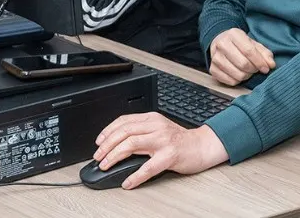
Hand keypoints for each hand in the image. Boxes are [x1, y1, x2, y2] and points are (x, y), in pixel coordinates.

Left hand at [93, 113, 229, 188]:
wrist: (202, 146)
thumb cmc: (179, 140)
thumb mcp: (159, 129)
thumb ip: (141, 132)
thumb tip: (116, 143)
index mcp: (151, 118)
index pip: (124, 121)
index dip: (108, 131)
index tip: (98, 142)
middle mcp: (156, 126)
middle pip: (124, 132)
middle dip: (107, 145)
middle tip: (98, 156)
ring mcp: (163, 140)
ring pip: (131, 144)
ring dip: (114, 156)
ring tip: (106, 165)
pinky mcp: (170, 155)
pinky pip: (148, 167)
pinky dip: (135, 176)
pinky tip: (128, 182)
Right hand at [208, 28, 274, 85]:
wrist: (221, 42)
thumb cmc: (240, 44)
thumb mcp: (253, 44)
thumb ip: (265, 53)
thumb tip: (271, 65)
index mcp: (233, 34)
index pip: (249, 51)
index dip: (259, 62)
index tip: (266, 68)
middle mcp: (222, 44)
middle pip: (243, 64)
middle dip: (253, 69)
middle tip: (256, 69)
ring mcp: (215, 57)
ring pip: (237, 74)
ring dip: (247, 76)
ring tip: (248, 71)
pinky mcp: (212, 69)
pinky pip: (230, 81)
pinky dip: (238, 81)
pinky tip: (239, 74)